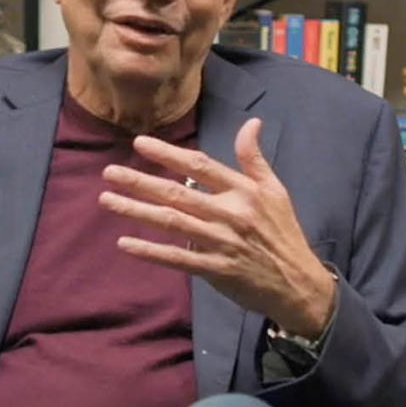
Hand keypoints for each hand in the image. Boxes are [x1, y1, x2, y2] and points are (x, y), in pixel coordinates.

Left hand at [98, 118, 335, 337]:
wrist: (298, 284)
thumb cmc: (283, 234)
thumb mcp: (275, 191)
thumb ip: (254, 158)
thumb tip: (252, 123)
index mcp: (243, 191)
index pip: (200, 166)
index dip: (168, 154)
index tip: (139, 143)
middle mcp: (230, 214)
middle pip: (177, 194)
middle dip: (140, 182)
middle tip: (108, 172)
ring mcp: (221, 243)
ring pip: (172, 223)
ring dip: (136, 211)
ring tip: (107, 200)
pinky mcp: (215, 270)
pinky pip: (177, 258)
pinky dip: (150, 251)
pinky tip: (125, 243)